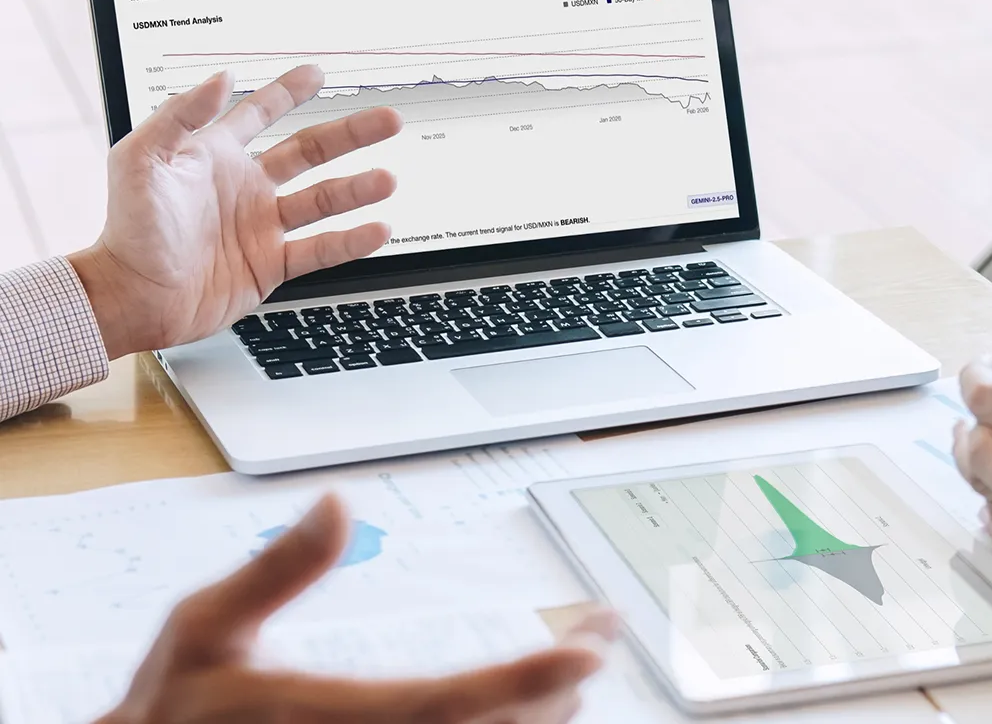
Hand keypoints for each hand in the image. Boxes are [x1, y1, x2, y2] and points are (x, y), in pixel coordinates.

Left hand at [68, 66, 401, 358]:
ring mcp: (261, 227)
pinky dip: (350, 241)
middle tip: (388, 119)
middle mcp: (246, 188)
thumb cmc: (127, 228)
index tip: (317, 74)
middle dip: (350, 133)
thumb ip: (180, 114)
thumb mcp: (142, 158)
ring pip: (322, 200)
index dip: (289, 92)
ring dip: (357, 189)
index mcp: (216, 156)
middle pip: (310, 151)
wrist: (132, 296)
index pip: (260, 114)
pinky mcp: (270, 265)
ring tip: (387, 179)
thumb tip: (224, 78)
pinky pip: (319, 249)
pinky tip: (376, 229)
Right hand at [95, 494, 616, 723]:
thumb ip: (274, 571)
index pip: (445, 704)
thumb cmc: (176, 706)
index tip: (586, 649)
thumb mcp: (206, 626)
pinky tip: (530, 711)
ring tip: (577, 670)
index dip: (523, 681)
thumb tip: (338, 502)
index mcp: (326, 717)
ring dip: (540, 718)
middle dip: (554, 691)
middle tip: (602, 636)